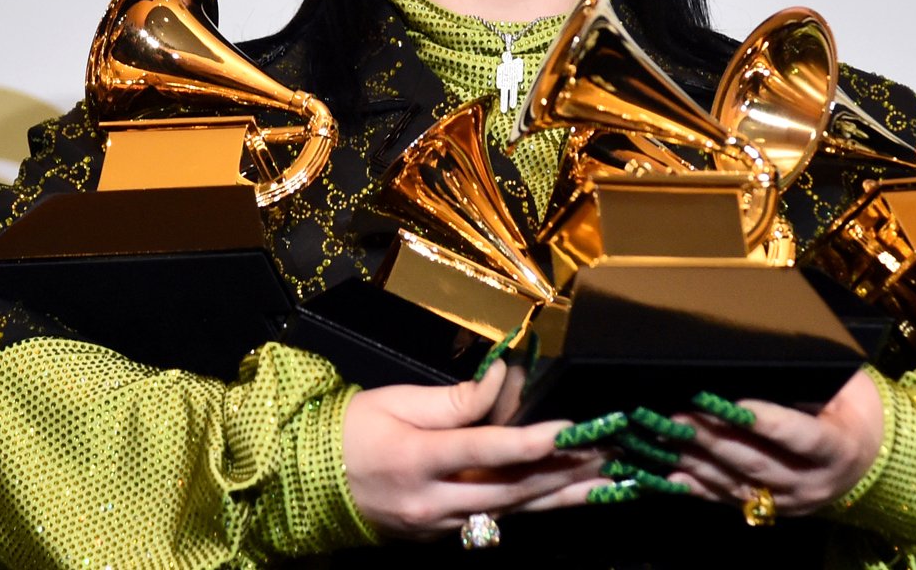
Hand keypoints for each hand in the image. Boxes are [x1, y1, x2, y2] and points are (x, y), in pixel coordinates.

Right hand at [341, 361, 608, 538]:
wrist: (306, 482)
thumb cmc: (351, 431)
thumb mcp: (397, 401)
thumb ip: (456, 399)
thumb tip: (504, 379)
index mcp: (417, 459)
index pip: (487, 450)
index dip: (534, 440)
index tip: (573, 429)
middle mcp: (432, 501)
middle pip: (511, 490)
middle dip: (564, 473)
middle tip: (609, 456)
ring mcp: (437, 526)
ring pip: (510, 512)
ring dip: (560, 497)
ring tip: (605, 486)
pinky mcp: (440, 536)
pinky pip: (493, 521)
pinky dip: (530, 508)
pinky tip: (562, 498)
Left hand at [668, 369, 884, 514]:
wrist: (872, 455)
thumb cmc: (854, 407)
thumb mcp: (846, 387)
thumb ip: (811, 381)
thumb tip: (764, 361)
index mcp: (839, 448)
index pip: (799, 435)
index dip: (765, 421)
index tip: (730, 402)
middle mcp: (814, 483)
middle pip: (758, 462)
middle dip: (714, 438)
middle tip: (678, 414)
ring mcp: (791, 502)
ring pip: (739, 484)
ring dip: (697, 461)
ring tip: (663, 436)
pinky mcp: (772, 510)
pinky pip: (730, 500)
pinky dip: (699, 487)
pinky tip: (670, 474)